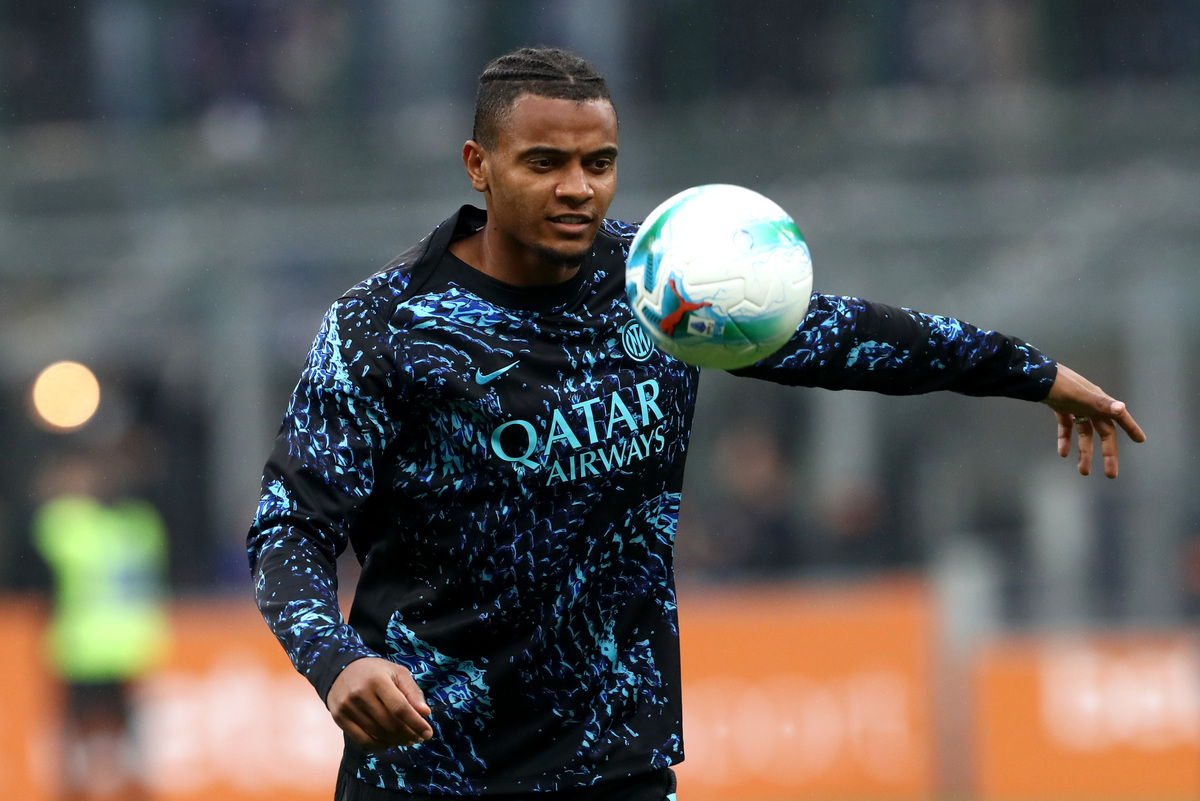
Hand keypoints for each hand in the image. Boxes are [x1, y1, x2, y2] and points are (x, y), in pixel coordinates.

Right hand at [326, 657, 432, 749]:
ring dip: (396, 741)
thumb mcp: (397, 673)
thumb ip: (412, 692)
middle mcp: (360, 694)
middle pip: (389, 723)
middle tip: (418, 738)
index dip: (416, 723)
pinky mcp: (339, 718)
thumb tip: (425, 713)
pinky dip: (379, 746)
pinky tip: (389, 742)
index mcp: (377, 680)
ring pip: (378, 734)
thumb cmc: (375, 671)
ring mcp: (347, 708)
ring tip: (407, 740)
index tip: (428, 733)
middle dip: (408, 734)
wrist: (341, 669)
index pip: (400, 708)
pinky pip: (362, 740)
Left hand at [1042, 363, 1145, 477]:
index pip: (1119, 418)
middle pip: (1103, 433)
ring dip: (1085, 452)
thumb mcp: (1080, 396)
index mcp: (1099, 402)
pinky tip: (1063, 453)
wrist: (1034, 376)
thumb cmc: (1060, 384)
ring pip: (1085, 433)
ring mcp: (1076, 406)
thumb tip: (1121, 409)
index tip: (1141, 440)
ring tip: (1083, 471)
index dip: (1131, 428)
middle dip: (1108, 453)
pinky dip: (1065, 439)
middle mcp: (1090, 405)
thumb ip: (1100, 404)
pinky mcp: (1061, 408)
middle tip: (1111, 474)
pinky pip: (1067, 427)